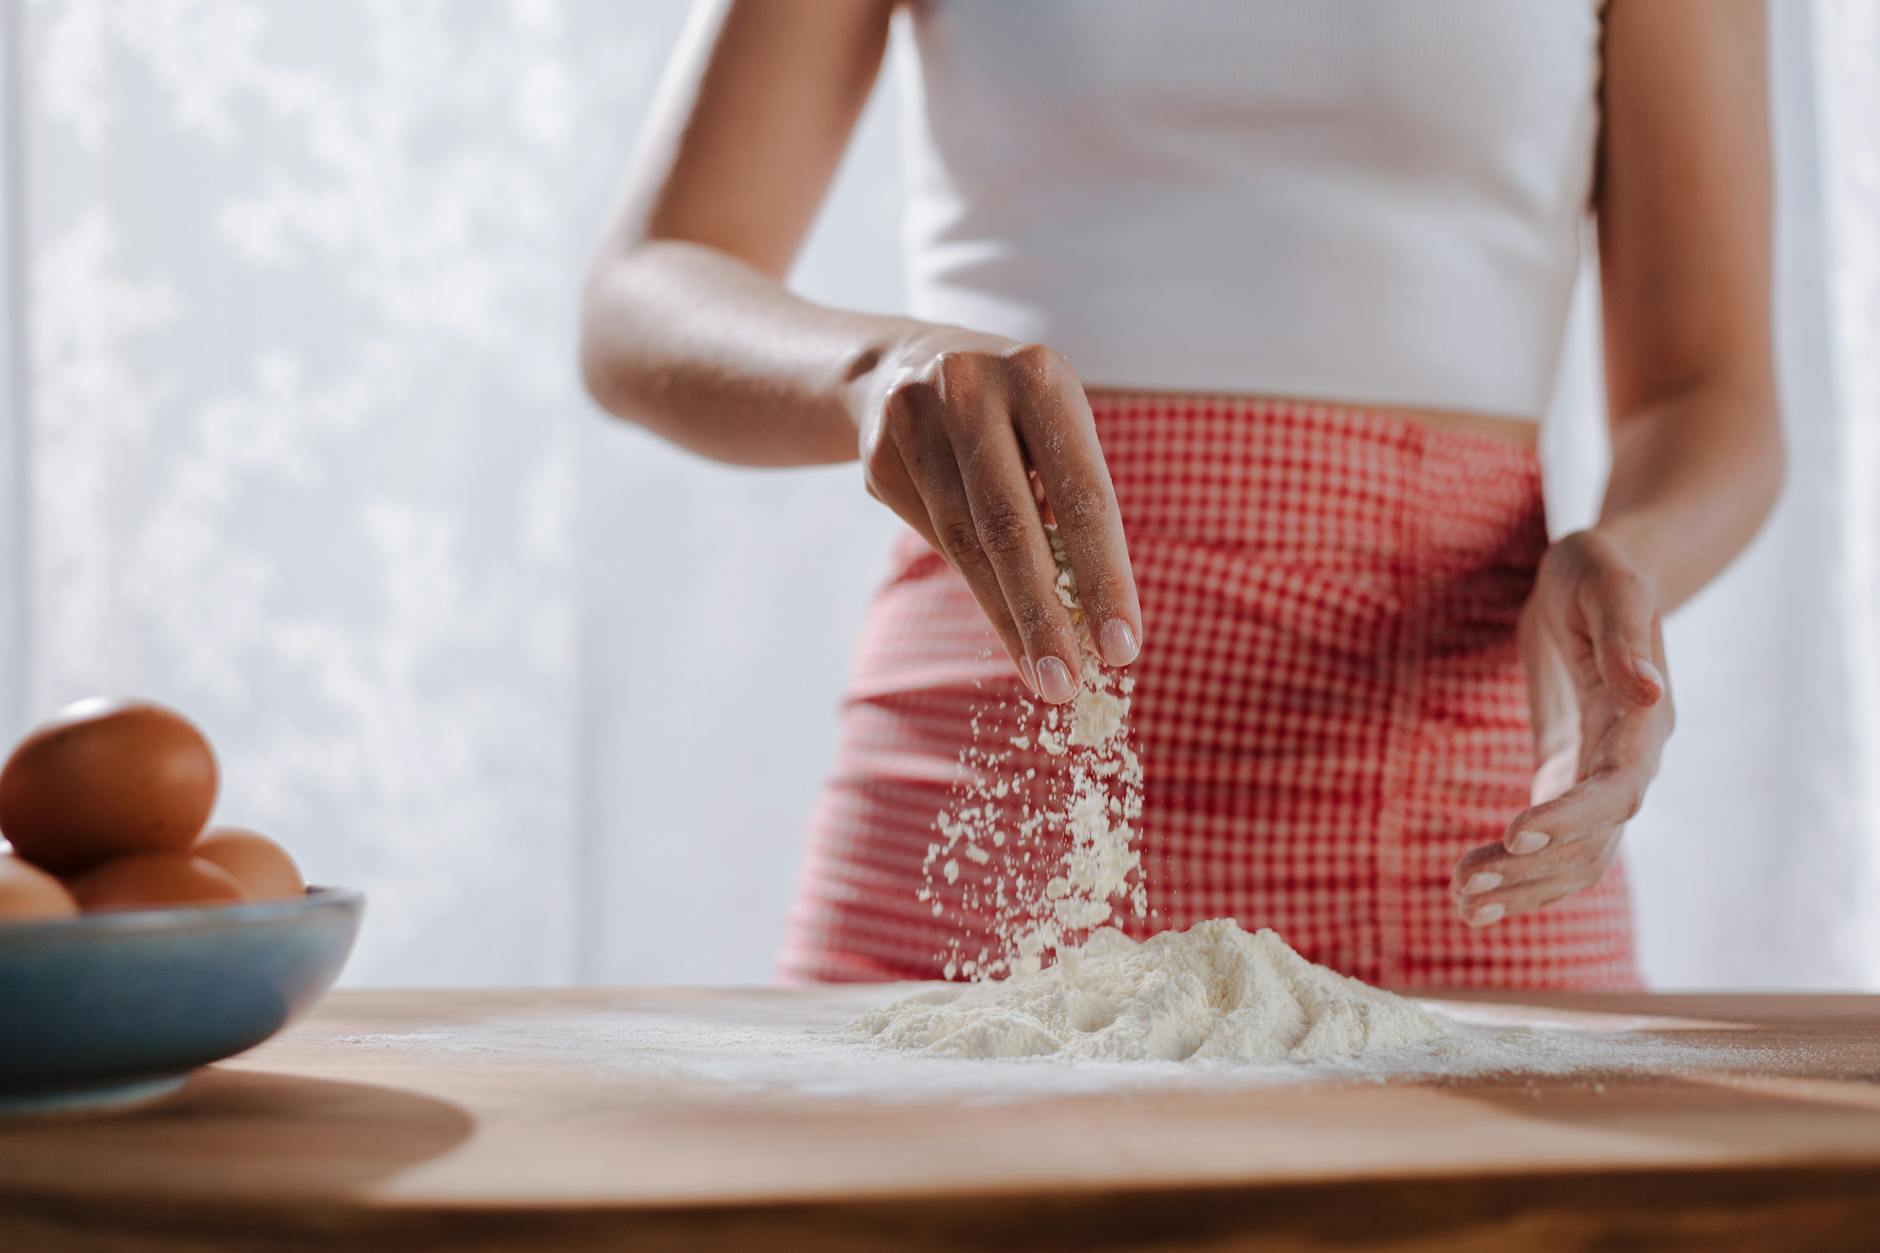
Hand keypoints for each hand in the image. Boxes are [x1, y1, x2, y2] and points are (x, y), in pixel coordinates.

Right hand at [854, 326, 1142, 701]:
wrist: (905, 364)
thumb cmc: (1013, 415)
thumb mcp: (1053, 428)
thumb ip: (1070, 503)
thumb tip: (1091, 616)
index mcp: (1039, 376)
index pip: (1082, 493)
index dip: (1104, 575)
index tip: (1123, 646)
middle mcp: (970, 388)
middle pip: (1009, 526)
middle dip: (1043, 615)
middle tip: (1066, 683)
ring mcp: (914, 420)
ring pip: (964, 543)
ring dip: (1007, 619)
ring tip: (1041, 675)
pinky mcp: (877, 457)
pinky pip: (933, 538)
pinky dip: (974, 584)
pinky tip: (1005, 623)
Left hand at [1450, 530, 1673, 925]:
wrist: (1598, 577)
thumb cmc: (1600, 569)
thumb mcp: (1607, 585)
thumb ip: (1624, 636)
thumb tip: (1649, 689)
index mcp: (1646, 721)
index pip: (1617, 788)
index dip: (1572, 816)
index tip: (1516, 831)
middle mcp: (1632, 761)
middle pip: (1593, 839)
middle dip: (1531, 866)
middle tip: (1463, 882)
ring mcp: (1602, 776)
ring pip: (1575, 857)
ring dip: (1522, 885)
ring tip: (1462, 904)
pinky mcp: (1570, 777)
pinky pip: (1552, 843)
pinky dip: (1518, 873)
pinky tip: (1472, 898)